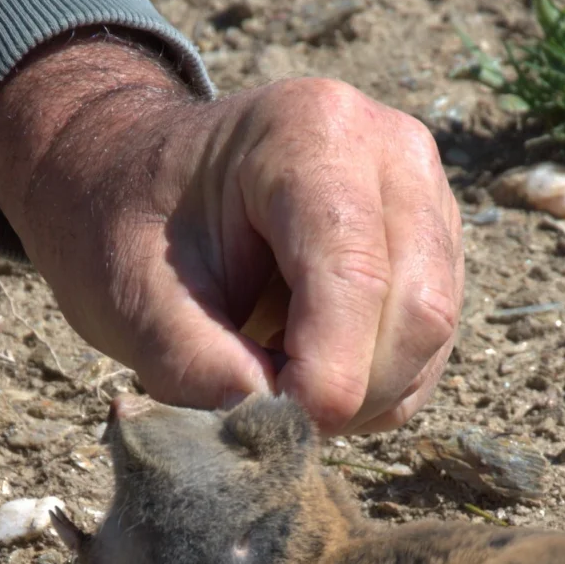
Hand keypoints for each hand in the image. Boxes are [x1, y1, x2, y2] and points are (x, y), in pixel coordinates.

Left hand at [0, 30, 461, 433]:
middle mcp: (390, 154)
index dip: (327, 374)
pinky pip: (430, 349)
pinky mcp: (436, 247)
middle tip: (270, 419)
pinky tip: (306, 368)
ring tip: (277, 382)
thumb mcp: (130, 291)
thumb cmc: (128, 222)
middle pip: (418, 308)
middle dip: (351, 392)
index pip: (354, 274)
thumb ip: (193, 360)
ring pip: (431, 336)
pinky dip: (375, 387)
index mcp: (311, 135)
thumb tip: (271, 423)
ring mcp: (425, 197)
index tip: (274, 428)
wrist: (139, 178)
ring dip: (363, 395)